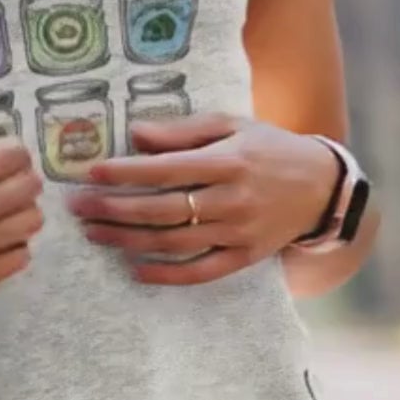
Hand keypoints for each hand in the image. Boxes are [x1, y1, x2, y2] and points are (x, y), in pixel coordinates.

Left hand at [67, 111, 338, 285]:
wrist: (321, 186)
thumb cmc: (268, 147)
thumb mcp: (232, 124)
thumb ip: (183, 131)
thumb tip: (136, 135)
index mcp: (229, 160)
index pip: (167, 169)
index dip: (126, 173)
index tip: (91, 172)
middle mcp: (233, 199)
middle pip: (164, 209)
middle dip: (115, 209)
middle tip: (78, 208)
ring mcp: (239, 232)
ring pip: (175, 242)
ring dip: (129, 240)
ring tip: (94, 233)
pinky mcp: (245, 257)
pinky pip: (201, 271)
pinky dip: (167, 274)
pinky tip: (135, 269)